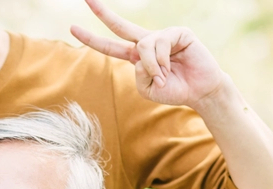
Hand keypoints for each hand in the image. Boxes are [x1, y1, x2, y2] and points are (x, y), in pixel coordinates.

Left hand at [70, 0, 229, 108]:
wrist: (199, 92)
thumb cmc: (174, 90)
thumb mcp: (147, 89)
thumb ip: (139, 75)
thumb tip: (140, 55)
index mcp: (136, 57)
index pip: (109, 46)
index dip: (92, 38)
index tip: (72, 28)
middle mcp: (146, 43)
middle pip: (120, 26)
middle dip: (103, 13)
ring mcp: (162, 36)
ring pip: (142, 45)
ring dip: (152, 66)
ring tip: (163, 77)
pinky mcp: (178, 33)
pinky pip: (159, 43)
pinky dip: (162, 60)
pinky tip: (171, 68)